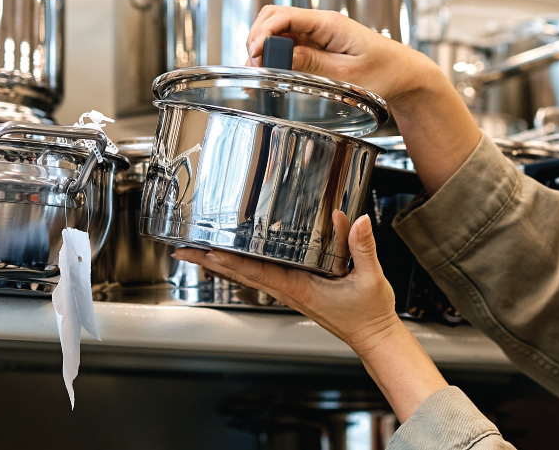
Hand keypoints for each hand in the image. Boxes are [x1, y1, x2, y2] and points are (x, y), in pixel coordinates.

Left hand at [172, 213, 447, 420]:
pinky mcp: (297, 291)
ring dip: (223, 264)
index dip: (229, 260)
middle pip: (242, 274)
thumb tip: (354, 221)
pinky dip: (244, 267)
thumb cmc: (368, 315)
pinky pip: (263, 276)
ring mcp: (291, 293)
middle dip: (211, 261)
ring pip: (249, 275)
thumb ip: (362, 247)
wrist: (373, 337)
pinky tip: (238, 258)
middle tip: (185, 248)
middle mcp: (289, 291)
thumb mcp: (370, 278)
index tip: (206, 250)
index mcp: (299, 288)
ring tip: (201, 250)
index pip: (256, 272)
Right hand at [247, 5, 482, 193]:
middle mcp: (321, 25)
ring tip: (259, 70)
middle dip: (257, 37)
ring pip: (279, 30)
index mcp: (329, 23)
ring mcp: (318, 35)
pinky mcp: (318, 46)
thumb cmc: (386, 72)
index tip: (255, 54)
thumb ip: (312, 64)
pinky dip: (276, 54)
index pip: (285, 16)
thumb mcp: (347, 74)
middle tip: (252, 64)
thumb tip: (281, 57)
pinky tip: (272, 69)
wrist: (405, 75)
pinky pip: (290, 44)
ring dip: (264, 46)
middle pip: (275, 17)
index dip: (263, 34)